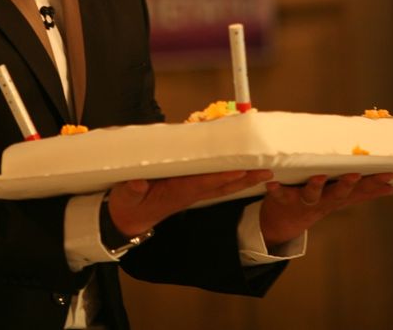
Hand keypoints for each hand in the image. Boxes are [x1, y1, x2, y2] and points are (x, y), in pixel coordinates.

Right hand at [108, 169, 273, 236]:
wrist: (128, 220)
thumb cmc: (128, 204)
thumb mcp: (125, 196)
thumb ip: (132, 190)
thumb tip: (137, 183)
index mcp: (176, 193)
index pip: (203, 183)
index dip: (221, 177)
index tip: (239, 171)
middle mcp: (189, 192)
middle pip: (222, 185)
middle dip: (244, 178)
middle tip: (267, 171)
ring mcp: (192, 192)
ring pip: (223, 185)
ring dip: (244, 179)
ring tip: (265, 172)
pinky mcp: (191, 189)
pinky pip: (216, 182)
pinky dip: (231, 176)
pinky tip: (244, 172)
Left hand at [259, 172, 392, 246]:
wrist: (284, 222)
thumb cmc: (316, 202)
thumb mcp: (341, 198)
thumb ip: (363, 193)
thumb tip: (391, 187)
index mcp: (337, 197)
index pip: (359, 190)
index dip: (374, 184)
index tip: (389, 175)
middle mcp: (322, 200)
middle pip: (338, 194)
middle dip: (347, 185)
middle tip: (355, 175)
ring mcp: (303, 201)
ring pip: (312, 195)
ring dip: (315, 187)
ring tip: (319, 178)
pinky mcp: (283, 199)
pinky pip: (279, 194)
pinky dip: (275, 189)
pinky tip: (272, 182)